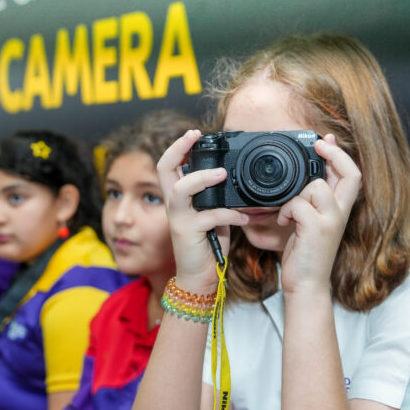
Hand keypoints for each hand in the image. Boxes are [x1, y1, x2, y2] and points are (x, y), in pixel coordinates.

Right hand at [157, 130, 248, 292]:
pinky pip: (210, 216)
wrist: (201, 276)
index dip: (177, 147)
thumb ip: (215, 196)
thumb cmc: (207, 244)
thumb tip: (232, 177)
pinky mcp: (188, 233)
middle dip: (178, 148)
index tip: (193, 134)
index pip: (168, 165)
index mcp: (179, 198)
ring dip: (202, 178)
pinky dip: (231, 214)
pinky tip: (245, 218)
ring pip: (181, 189)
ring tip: (222, 174)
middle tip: (194, 135)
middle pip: (164, 168)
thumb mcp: (212, 213)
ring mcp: (179, 218)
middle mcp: (173, 205)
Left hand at [277, 134, 361, 296]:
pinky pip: (298, 204)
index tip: (326, 141)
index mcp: (340, 209)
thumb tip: (302, 179)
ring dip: (296, 195)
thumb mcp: (311, 222)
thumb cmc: (305, 253)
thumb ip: (311, 201)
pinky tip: (284, 222)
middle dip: (334, 153)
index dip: (341, 154)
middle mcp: (341, 213)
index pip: (352, 174)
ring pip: (316, 186)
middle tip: (317, 145)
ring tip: (288, 212)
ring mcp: (331, 220)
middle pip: (351, 173)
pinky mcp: (317, 228)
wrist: (306, 284)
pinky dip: (286, 210)